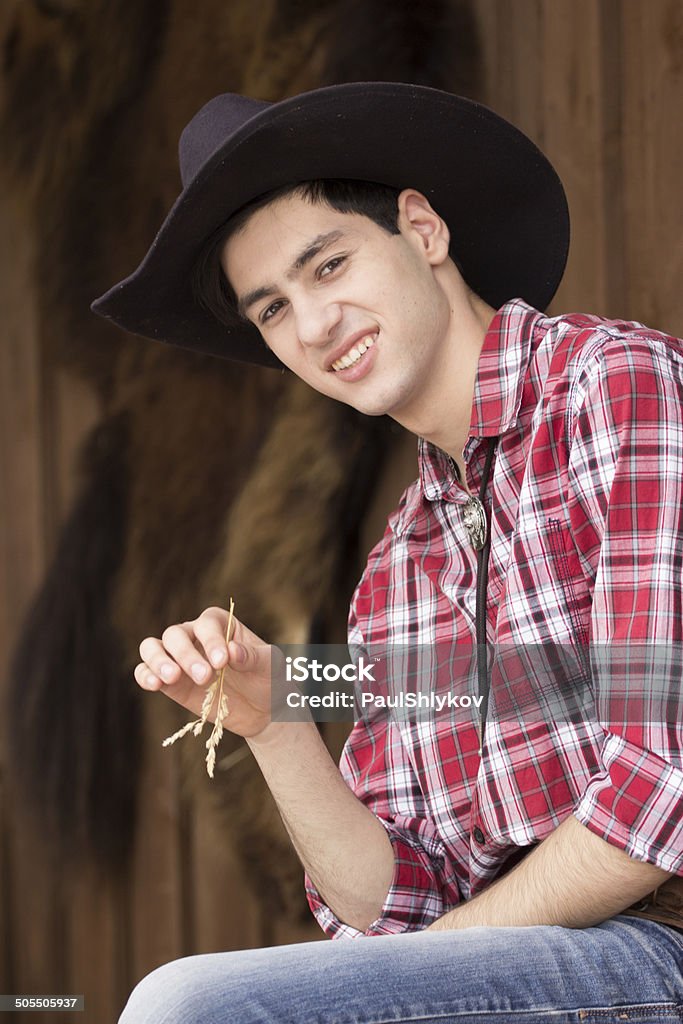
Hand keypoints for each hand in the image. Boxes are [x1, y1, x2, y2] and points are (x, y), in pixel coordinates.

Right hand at [135, 606, 276, 737]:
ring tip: (172, 678)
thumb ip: (253, 657)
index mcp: (221, 624)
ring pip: (153, 647)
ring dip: (158, 661)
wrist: (262, 710)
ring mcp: (179, 659)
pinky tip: (154, 685)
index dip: (211, 640)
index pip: (207, 624)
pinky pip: (146, 671)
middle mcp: (195, 636)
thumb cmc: (269, 679)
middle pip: (176, 634)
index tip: (222, 661)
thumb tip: (233, 650)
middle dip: (187, 655)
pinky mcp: (171, 683)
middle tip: (205, 677)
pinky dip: (145, 675)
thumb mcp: (270, 666)